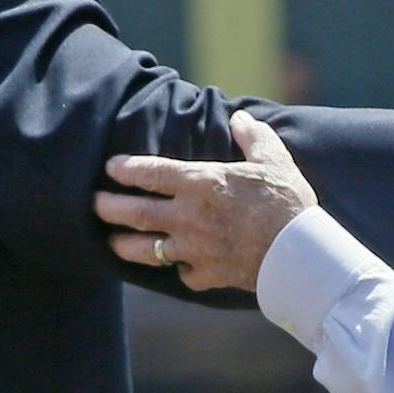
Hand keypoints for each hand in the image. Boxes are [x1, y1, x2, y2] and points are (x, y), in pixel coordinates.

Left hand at [93, 111, 317, 291]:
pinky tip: (176, 266)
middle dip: (110, 208)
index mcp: (201, 182)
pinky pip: (182, 274)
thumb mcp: (273, 159)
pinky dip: (178, 269)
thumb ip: (252, 136)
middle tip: (94, 205)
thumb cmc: (286, 201)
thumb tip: (239, 118)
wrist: (300, 253)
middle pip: (136, 212)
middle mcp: (188, 215)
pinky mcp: (206, 274)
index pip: (150, 173)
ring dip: (125, 245)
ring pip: (147, 249)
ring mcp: (193, 248)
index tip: (110, 168)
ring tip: (112, 242)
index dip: (125, 169)